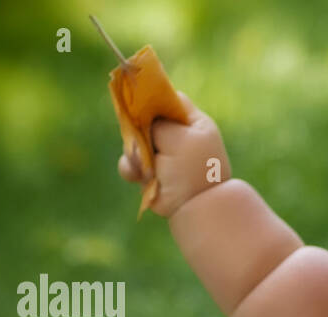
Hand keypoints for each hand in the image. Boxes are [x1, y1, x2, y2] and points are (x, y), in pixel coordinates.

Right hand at [116, 91, 231, 217]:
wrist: (196, 207)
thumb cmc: (193, 169)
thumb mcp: (178, 138)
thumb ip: (157, 123)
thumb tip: (139, 119)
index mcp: (193, 123)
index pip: (169, 99)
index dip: (152, 97)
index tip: (135, 99)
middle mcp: (178, 136)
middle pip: (146, 119)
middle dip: (137, 128)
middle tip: (139, 137)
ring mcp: (163, 155)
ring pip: (134, 141)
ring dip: (133, 151)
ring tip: (144, 164)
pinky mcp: (150, 172)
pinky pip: (130, 163)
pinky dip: (131, 168)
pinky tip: (140, 176)